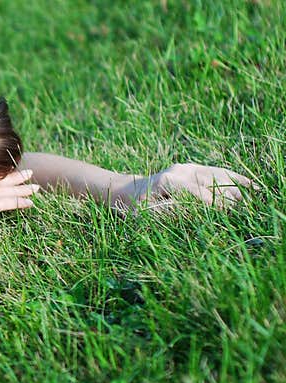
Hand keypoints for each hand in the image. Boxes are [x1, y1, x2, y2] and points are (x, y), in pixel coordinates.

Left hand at [123, 163, 256, 209]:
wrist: (132, 190)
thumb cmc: (136, 207)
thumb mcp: (145, 214)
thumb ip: (166, 213)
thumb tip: (191, 214)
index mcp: (169, 180)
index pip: (196, 191)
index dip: (210, 203)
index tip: (224, 214)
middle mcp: (181, 170)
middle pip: (211, 182)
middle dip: (227, 197)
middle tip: (242, 211)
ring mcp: (190, 167)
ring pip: (218, 175)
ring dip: (236, 188)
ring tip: (251, 200)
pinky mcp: (196, 169)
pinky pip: (218, 172)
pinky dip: (235, 178)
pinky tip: (250, 186)